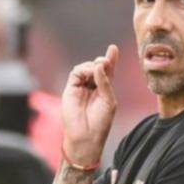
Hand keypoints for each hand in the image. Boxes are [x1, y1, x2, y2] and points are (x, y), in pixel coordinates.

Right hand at [62, 45, 118, 166]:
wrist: (86, 136)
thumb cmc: (100, 122)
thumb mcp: (109, 100)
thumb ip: (104, 82)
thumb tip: (98, 65)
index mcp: (104, 89)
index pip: (108, 71)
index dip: (111, 59)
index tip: (113, 48)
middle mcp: (92, 86)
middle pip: (97, 66)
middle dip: (102, 61)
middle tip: (106, 61)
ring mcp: (80, 87)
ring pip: (85, 68)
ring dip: (93, 65)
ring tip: (98, 69)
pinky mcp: (70, 89)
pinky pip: (76, 73)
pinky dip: (84, 70)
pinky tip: (91, 72)